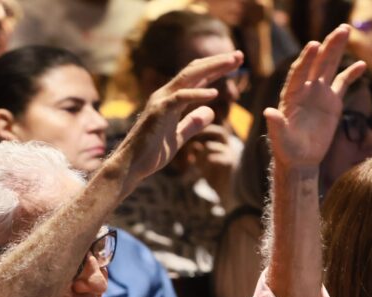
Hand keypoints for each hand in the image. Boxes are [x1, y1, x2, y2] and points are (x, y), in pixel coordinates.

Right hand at [113, 51, 243, 196]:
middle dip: (218, 62)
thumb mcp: (178, 138)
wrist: (131, 166)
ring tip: (233, 63)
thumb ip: (192, 124)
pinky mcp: (158, 112)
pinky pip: (180, 98)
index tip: (236, 63)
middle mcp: (165, 95)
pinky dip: (197, 94)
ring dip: (212, 68)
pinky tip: (215, 93)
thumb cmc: (150, 153)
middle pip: (195, 71)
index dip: (216, 69)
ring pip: (189, 77)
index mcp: (171, 100)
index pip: (196, 78)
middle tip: (240, 55)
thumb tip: (210, 112)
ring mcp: (161, 101)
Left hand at [264, 25, 365, 168]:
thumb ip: (276, 124)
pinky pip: (342, 84)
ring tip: (347, 31)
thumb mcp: (279, 138)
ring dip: (337, 50)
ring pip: (330, 67)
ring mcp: (319, 94)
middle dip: (328, 46)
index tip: (313, 45)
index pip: (299, 73)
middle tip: (341, 29)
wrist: (300, 159)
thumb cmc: (286, 150)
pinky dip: (351, 74)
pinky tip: (362, 64)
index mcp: (291, 95)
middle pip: (317, 63)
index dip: (305, 59)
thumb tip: (268, 112)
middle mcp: (305, 90)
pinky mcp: (332, 102)